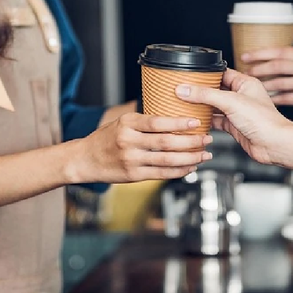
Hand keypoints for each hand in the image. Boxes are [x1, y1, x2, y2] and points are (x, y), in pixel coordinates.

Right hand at [73, 113, 212, 182]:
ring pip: (167, 160)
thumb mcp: (122, 122)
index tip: (196, 122)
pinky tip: (190, 167)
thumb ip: (144, 122)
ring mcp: (131, 160)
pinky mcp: (133, 175)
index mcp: (127, 123)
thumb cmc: (106, 138)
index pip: (157, 122)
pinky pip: (161, 174)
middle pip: (166, 142)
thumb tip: (174, 117)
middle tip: (207, 138)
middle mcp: (128, 141)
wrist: (84, 159)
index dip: (179, 123)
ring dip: (190, 158)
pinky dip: (178, 171)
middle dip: (191, 142)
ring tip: (204, 155)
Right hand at [174, 68, 292, 164]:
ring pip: (214, 106)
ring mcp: (237, 112)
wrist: (274, 145)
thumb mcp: (230, 102)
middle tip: (184, 89)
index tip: (190, 75)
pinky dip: (206, 121)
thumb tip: (185, 89)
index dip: (206, 73)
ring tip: (185, 103)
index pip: (221, 73)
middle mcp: (242, 96)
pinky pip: (216, 121)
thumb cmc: (264, 121)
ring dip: (202, 106)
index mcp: (245, 83)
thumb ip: (206, 95)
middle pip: (216, 90)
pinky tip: (196, 120)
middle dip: (201, 91)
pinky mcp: (234, 126)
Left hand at [241, 47, 292, 114]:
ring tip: (252, 87)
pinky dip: (274, 99)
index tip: (245, 56)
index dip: (260, 53)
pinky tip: (265, 99)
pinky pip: (288, 98)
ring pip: (281, 83)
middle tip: (246, 73)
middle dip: (258, 69)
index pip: (280, 51)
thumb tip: (267, 59)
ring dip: (264, 85)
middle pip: (278, 65)